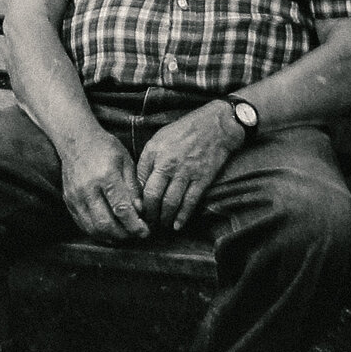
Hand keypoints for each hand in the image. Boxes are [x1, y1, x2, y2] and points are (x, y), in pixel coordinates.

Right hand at [58, 130, 150, 241]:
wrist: (76, 141)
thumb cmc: (105, 148)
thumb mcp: (126, 162)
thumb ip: (133, 188)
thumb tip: (140, 212)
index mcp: (106, 176)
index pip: (121, 209)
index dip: (135, 225)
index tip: (145, 231)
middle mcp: (88, 189)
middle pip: (106, 223)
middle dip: (124, 234)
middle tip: (136, 235)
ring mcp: (75, 197)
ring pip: (93, 227)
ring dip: (111, 236)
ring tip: (124, 235)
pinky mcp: (68, 201)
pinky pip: (82, 224)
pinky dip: (97, 232)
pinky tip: (109, 231)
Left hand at [135, 102, 240, 230]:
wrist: (216, 125)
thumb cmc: (183, 131)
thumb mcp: (157, 140)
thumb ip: (146, 161)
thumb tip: (138, 184)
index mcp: (154, 155)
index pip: (140, 183)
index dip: (136, 199)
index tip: (133, 211)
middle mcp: (168, 165)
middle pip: (153, 196)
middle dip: (148, 213)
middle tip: (145, 224)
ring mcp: (186, 173)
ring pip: (171, 202)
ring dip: (164, 218)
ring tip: (159, 226)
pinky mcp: (203, 179)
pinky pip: (191, 201)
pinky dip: (183, 216)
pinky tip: (177, 225)